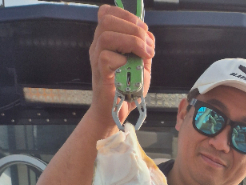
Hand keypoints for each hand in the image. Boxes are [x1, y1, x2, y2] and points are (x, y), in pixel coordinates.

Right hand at [88, 4, 153, 126]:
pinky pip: (106, 57)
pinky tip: (131, 68)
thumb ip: (144, 49)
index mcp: (106, 39)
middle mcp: (98, 45)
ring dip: (131, 41)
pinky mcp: (99, 73)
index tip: (143, 30)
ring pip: (107, 35)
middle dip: (133, 28)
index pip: (108, 13)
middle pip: (108, 19)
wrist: (117, 112)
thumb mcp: (141, 65)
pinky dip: (123, 60)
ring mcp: (96, 58)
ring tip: (145, 54)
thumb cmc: (127, 89)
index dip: (127, 15)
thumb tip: (148, 35)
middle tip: (147, 45)